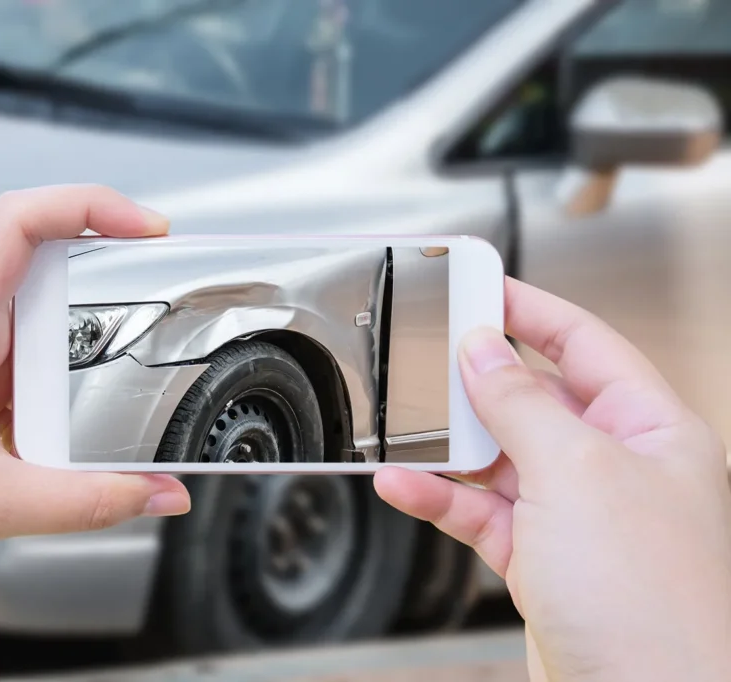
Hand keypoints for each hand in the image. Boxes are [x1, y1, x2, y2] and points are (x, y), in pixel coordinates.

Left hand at [0, 185, 190, 670]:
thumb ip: (90, 502)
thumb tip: (158, 492)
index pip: (20, 220)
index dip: (91, 207)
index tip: (145, 227)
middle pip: (37, 273)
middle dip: (93, 314)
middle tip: (127, 354)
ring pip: (24, 324)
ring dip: (61, 365)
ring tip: (59, 421)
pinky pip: (5, 359)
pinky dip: (36, 390)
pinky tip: (34, 434)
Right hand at [375, 278, 730, 681]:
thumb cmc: (653, 603)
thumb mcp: (576, 472)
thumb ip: (520, 404)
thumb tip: (482, 350)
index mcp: (651, 430)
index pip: (586, 345)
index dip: (531, 311)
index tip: (480, 286)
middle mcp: (617, 468)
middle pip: (536, 400)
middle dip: (480, 385)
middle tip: (430, 359)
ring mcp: (578, 517)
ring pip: (500, 459)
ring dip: (448, 450)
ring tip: (404, 432)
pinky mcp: (542, 560)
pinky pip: (480, 512)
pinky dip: (440, 498)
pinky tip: (406, 486)